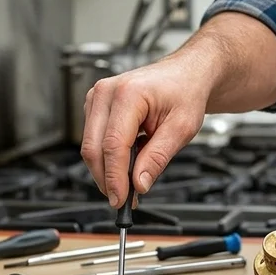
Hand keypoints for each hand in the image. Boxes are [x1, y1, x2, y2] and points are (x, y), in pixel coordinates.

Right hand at [81, 55, 209, 207]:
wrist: (185, 74)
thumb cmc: (185, 92)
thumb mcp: (182, 128)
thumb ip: (158, 157)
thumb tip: (139, 184)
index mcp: (128, 93)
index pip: (113, 144)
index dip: (115, 177)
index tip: (121, 199)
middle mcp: (106, 92)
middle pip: (94, 148)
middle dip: (107, 179)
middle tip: (124, 200)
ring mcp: (97, 98)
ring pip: (90, 147)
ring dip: (106, 171)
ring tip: (129, 184)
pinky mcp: (95, 107)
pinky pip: (93, 140)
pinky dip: (107, 158)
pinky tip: (126, 164)